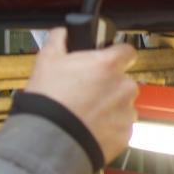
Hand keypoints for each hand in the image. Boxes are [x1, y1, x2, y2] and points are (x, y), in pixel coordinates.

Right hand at [25, 30, 137, 164]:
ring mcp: (126, 112)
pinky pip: (120, 126)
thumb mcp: (46, 61)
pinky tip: (89, 127)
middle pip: (122, 80)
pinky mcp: (125, 135)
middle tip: (86, 92)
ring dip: (109, 107)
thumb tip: (62, 33)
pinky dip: (109, 127)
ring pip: (122, 104)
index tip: (107, 59)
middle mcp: (123, 87)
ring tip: (85, 113)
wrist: (50, 141)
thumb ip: (59, 39)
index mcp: (108, 65)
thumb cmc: (49, 102)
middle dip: (108, 85)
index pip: (127, 50)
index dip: (116, 54)